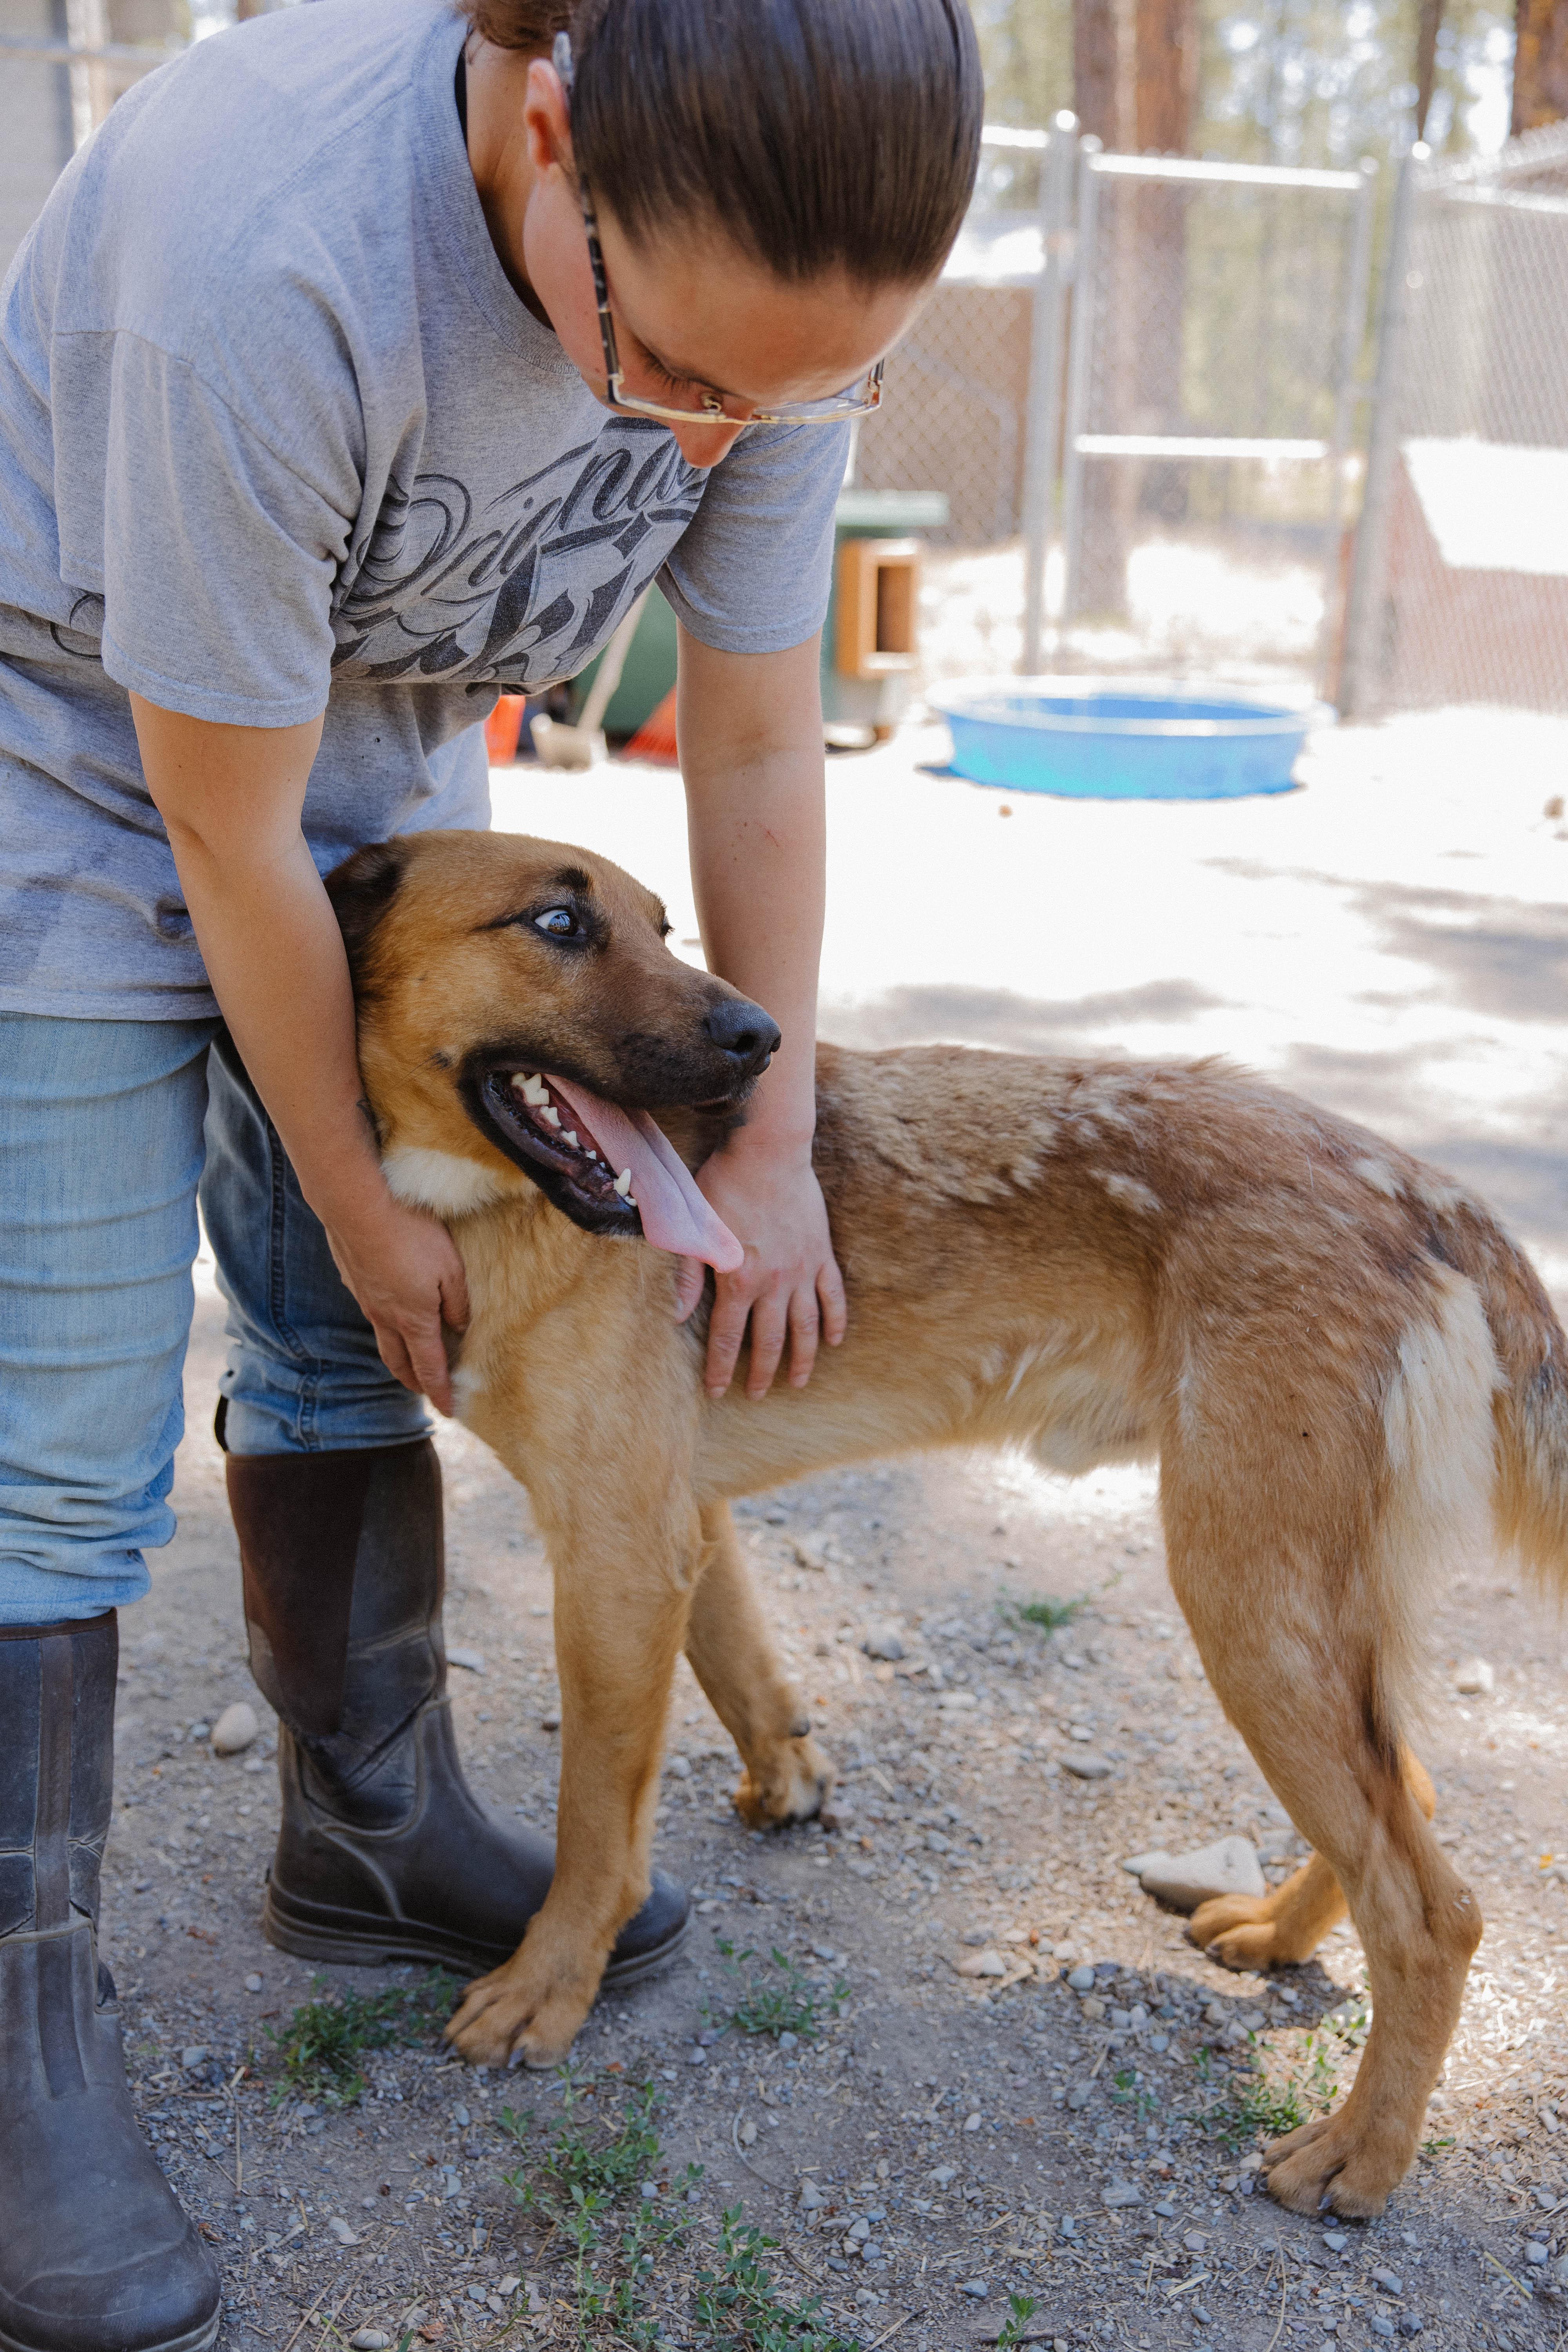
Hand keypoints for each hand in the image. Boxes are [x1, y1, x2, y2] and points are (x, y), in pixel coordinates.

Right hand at [323, 1193, 470, 1413]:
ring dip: (397, 1356)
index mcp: (414, 1319)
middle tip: (426, 1391)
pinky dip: (384, 1325)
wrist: (356, 1205)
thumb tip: (460, 1328)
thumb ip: (457, 1303)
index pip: (430, 1367)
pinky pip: (371, 1312)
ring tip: (409, 1360)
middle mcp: (385, 1317)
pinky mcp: (353, 1279)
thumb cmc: (410, 1233)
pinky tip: (390, 1313)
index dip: (439, 1391)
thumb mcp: (450, 1268)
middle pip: (399, 1362)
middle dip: (414, 1382)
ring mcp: (366, 1299)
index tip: (448, 1410)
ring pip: (382, 1339)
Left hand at [673, 1138, 845, 1398]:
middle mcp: (774, 1282)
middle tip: (757, 1395)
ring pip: (806, 1326)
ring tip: (798, 1381)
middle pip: (769, 1340)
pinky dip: (835, 1321)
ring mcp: (802, 1269)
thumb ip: (686, 1274)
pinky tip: (834, 1341)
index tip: (716, 1392)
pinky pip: (833, 1296)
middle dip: (762, 1372)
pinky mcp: (821, 1253)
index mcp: (738, 1279)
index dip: (720, 1368)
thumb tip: (674, 1317)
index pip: (727, 1337)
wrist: (768, 1149)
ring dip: (802, 1358)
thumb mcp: (695, 1228)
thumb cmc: (724, 1183)